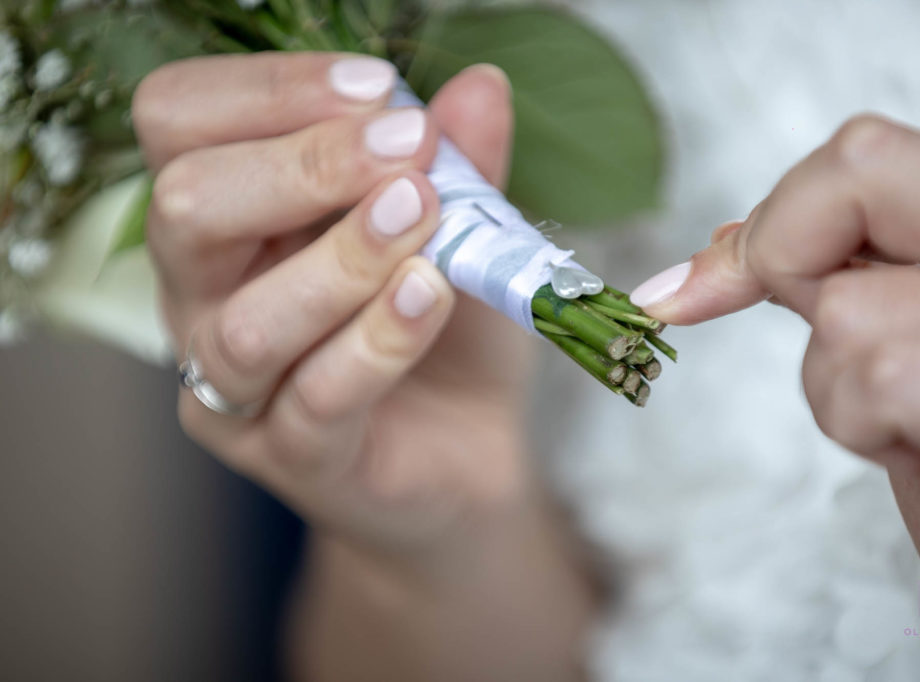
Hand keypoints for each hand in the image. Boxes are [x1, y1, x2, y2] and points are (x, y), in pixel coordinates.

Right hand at [134, 53, 529, 550]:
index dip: (268, 91)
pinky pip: (317, 397)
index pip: (181, 124)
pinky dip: (380, 339)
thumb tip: (480, 87)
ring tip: (424, 217)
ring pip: (248, 321)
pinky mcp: (288, 457)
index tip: (377, 88)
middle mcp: (205, 299)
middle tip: (406, 149)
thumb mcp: (461, 230)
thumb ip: (463, 164)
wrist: (466, 450)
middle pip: (187, 208)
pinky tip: (432, 293)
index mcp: (226, 219)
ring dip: (344, 258)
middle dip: (303, 165)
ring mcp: (234, 389)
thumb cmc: (443, 329)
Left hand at [631, 114, 919, 679]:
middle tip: (815, 335)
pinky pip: (884, 378)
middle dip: (786, 258)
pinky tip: (918, 457)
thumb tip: (710, 259)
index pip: (868, 155)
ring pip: (846, 308)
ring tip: (904, 429)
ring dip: (834, 388)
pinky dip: (861, 427)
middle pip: (864, 167)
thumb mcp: (898, 342)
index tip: (706, 290)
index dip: (774, 217)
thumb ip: (828, 278)